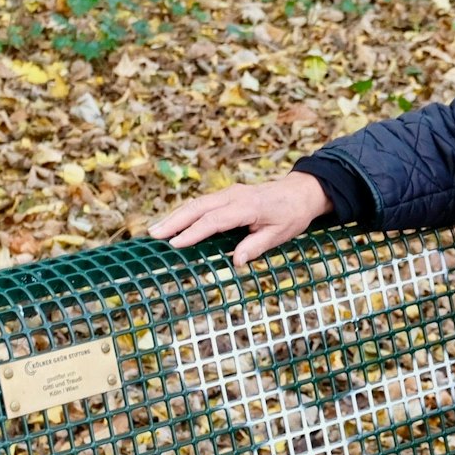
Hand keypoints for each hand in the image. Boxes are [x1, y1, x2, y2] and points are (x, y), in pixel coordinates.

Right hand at [147, 171, 332, 263]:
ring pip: (197, 203)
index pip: (215, 221)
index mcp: (248, 206)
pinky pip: (202, 203)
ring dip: (175, 216)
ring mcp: (229, 193)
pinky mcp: (227, 194)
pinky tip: (172, 223)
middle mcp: (234, 196)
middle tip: (153, 236)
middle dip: (174, 222)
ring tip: (155, 230)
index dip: (194, 233)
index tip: (175, 244)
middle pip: (198, 208)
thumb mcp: (280, 234)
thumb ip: (256, 246)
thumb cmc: (291, 215)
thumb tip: (236, 262)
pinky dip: (185, 213)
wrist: (300, 192)